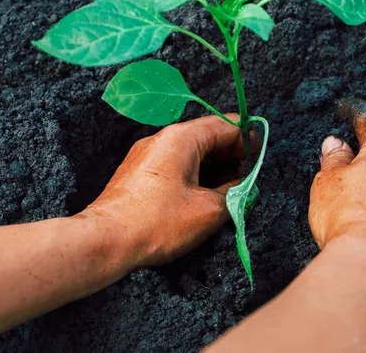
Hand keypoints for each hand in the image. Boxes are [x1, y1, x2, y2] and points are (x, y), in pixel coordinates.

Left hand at [77, 114, 247, 269]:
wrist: (105, 240)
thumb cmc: (157, 222)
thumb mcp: (208, 210)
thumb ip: (234, 193)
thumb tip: (242, 188)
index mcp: (182, 138)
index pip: (226, 125)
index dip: (248, 139)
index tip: (259, 160)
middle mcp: (162, 138)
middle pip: (208, 136)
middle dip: (232, 155)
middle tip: (247, 177)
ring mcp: (147, 154)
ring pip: (191, 151)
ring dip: (214, 166)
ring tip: (229, 189)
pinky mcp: (138, 172)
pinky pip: (174, 163)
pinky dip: (194, 173)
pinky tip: (202, 194)